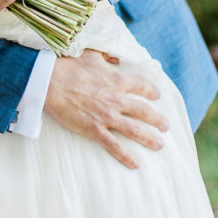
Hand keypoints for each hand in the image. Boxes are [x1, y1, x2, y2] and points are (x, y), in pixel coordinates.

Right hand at [44, 50, 168, 168]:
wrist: (51, 82)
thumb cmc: (69, 66)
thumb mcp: (91, 54)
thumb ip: (106, 57)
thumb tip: (115, 58)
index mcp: (117, 79)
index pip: (142, 86)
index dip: (152, 91)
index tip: (157, 96)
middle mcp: (116, 99)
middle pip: (144, 111)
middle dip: (157, 120)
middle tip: (166, 126)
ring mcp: (107, 116)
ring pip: (135, 130)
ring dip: (149, 138)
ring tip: (159, 145)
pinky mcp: (95, 129)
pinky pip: (115, 146)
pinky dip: (126, 156)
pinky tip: (136, 163)